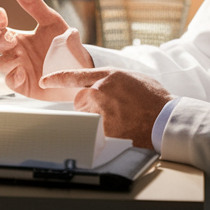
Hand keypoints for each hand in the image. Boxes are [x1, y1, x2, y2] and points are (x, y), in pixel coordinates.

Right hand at [0, 0, 90, 100]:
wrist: (81, 72)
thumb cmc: (66, 45)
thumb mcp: (51, 21)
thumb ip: (33, 3)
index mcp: (21, 37)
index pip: (2, 26)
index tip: (0, 13)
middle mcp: (17, 52)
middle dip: (1, 40)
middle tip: (11, 38)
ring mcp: (18, 68)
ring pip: (1, 63)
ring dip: (7, 59)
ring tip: (20, 58)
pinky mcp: (23, 84)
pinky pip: (10, 81)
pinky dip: (13, 76)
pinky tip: (22, 73)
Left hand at [40, 69, 171, 148]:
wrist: (165, 118)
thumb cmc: (154, 99)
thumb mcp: (132, 78)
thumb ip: (113, 80)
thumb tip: (104, 84)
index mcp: (107, 76)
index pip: (74, 76)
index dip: (57, 78)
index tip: (44, 81)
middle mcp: (100, 91)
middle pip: (80, 101)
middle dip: (89, 107)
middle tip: (109, 112)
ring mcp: (100, 110)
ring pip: (87, 117)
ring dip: (96, 120)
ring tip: (118, 121)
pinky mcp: (103, 128)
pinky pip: (94, 132)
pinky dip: (103, 133)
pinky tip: (119, 131)